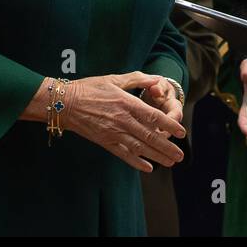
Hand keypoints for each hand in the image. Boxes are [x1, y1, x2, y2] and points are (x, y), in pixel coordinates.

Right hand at [63, 72, 186, 171]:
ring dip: (156, 156)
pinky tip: (148, 168)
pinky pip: (123, 154)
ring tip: (170, 162)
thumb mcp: (115, 79)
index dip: (169, 125)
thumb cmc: (90, 87)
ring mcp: (113, 133)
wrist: (65, 103)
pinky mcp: (104, 142)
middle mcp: (123, 120)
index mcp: (127, 103)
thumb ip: (138, 80)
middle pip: (150, 136)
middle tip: (180, 155)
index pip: (153, 117)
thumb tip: (157, 80)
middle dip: (167, 147)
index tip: (182, 133)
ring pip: (139, 148)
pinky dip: (136, 162)